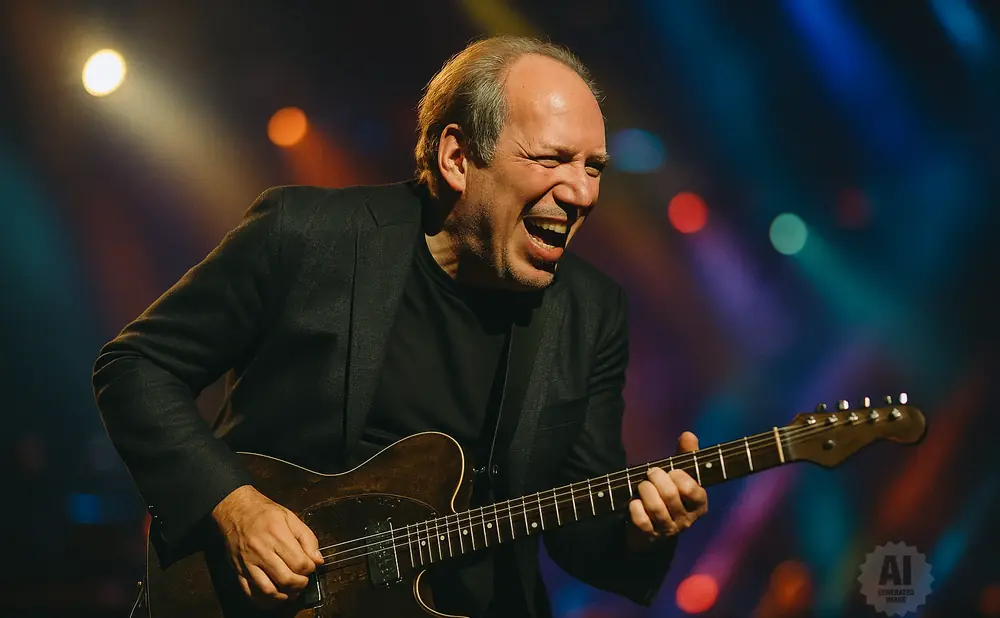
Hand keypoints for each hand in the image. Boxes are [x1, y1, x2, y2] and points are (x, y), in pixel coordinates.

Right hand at [211, 485, 323, 607]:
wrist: (235, 509)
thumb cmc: (264, 512)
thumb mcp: (291, 517)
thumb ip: (307, 538)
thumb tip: (318, 560)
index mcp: (277, 534)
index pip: (300, 563)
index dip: (310, 569)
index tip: (310, 566)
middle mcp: (261, 550)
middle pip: (286, 579)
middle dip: (300, 584)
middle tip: (303, 580)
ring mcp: (248, 562)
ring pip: (268, 591)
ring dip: (284, 596)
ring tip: (291, 591)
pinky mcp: (238, 570)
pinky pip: (250, 593)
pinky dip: (264, 601)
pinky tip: (274, 596)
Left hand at [626, 431, 707, 550]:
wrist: (651, 524)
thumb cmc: (669, 493)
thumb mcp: (679, 474)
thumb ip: (686, 455)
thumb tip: (688, 435)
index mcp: (699, 504)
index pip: (691, 489)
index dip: (678, 476)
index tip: (672, 472)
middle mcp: (687, 520)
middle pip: (669, 494)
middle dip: (656, 478)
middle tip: (651, 474)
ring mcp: (668, 530)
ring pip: (655, 506)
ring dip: (644, 490)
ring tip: (642, 486)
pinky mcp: (649, 536)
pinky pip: (640, 519)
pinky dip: (634, 507)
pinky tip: (635, 502)